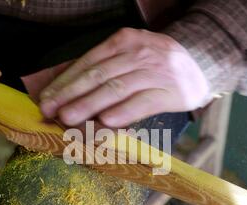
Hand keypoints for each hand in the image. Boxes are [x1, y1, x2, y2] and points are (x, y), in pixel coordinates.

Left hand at [34, 28, 211, 127]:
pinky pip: (142, 102)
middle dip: (70, 94)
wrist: (200, 66)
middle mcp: (138, 53)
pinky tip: (106, 121)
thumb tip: (65, 87)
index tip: (46, 98)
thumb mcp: (131, 55)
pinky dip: (123, 112)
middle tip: (50, 110)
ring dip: (89, 105)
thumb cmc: (156, 65)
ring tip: (68, 118)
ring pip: (116, 89)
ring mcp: (155, 72)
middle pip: (98, 75)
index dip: (65, 82)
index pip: (88, 63)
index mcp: (124, 41)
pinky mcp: (169, 92)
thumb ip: (103, 67)